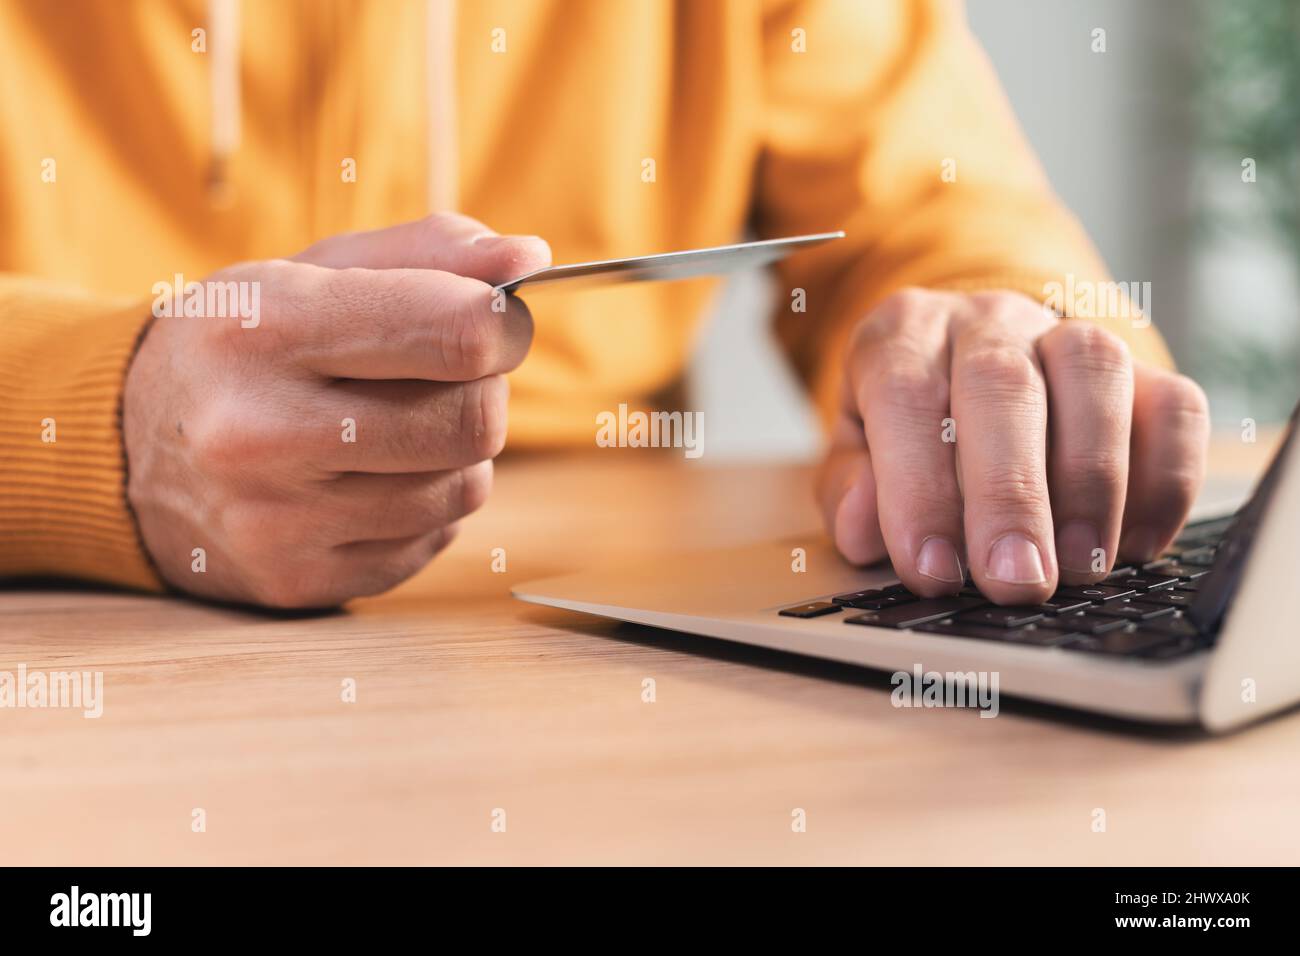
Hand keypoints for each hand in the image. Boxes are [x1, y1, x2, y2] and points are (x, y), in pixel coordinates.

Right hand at [123, 214, 549, 607]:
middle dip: (481, 393)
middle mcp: (258, 432)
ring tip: (393, 428)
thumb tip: (529, 261)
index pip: (454, 334)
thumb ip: (429, 253)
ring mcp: (275, 520)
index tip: (496, 322)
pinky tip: (367, 480)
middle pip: (471, 423)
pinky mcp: (297, 581)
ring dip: (455, 454)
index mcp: (265, 327)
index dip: (501, 326)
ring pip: (463, 489)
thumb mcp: (315, 269)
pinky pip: (432, 540)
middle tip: (447, 377)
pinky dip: (424, 506)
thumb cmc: (245, 342)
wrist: (126, 447)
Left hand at [816, 288, 1209, 605]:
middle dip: (1012, 496)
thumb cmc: (906, 426)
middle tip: (1014, 581)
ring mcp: (1067, 334)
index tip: (932, 570)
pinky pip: (1174, 407)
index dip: (919, 488)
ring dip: (1091, 484)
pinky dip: (1163, 480)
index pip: (906, 396)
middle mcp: (986, 321)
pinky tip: (1131, 546)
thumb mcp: (855, 452)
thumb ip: (850, 490)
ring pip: (1095, 376)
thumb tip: (864, 528)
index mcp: (901, 335)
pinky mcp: (1142, 368)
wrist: (967, 364)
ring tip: (1077, 569)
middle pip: (1005, 387)